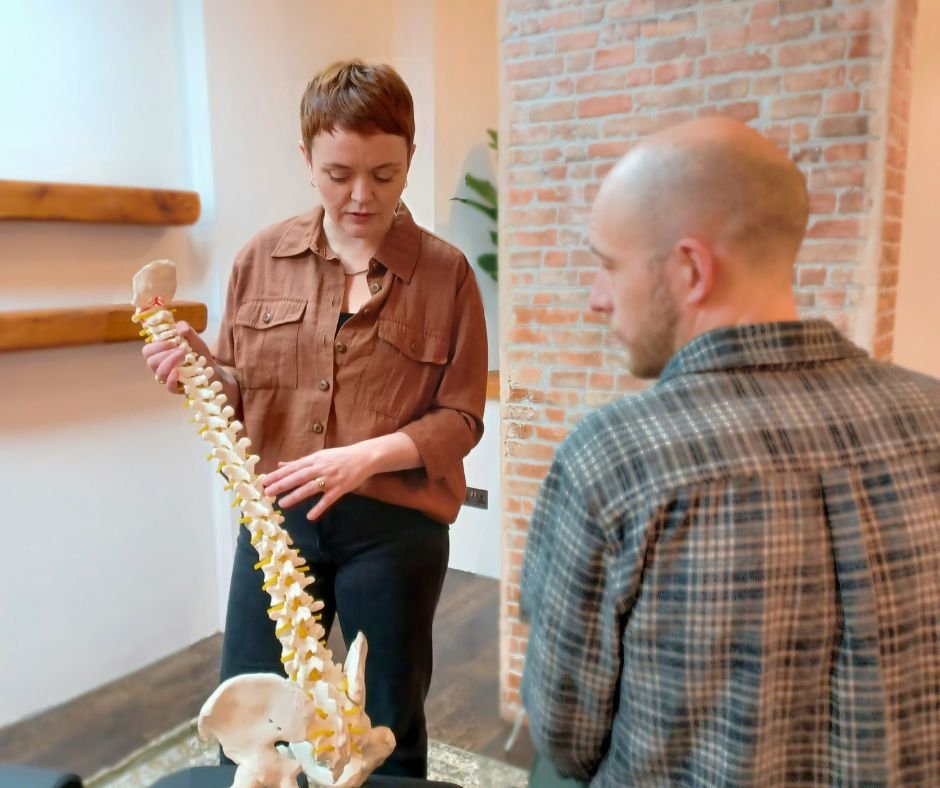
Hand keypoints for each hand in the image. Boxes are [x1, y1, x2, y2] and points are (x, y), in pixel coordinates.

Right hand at [141, 320, 212, 393]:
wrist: (211, 366)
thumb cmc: (197, 351)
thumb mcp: (192, 336)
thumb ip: (184, 327)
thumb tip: (180, 330)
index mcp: (160, 353)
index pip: (147, 351)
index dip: (158, 346)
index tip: (174, 342)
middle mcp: (160, 366)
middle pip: (151, 362)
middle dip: (166, 354)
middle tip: (181, 350)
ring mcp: (168, 379)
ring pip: (159, 373)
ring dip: (171, 362)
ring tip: (184, 356)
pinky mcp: (177, 388)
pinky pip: (169, 387)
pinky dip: (172, 379)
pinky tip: (178, 371)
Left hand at [261, 444, 375, 520]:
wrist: (363, 457)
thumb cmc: (339, 457)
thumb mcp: (319, 456)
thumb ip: (299, 462)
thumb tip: (281, 464)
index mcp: (313, 460)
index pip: (292, 467)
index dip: (278, 474)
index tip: (264, 480)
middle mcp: (320, 468)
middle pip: (298, 477)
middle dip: (282, 484)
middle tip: (267, 492)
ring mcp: (330, 478)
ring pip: (310, 487)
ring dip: (296, 496)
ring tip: (282, 503)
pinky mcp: (340, 488)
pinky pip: (328, 499)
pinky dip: (319, 507)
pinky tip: (310, 516)